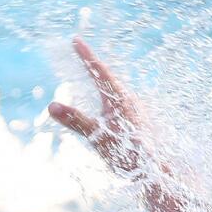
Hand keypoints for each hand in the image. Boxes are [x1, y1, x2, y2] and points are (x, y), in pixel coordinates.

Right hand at [48, 37, 153, 175]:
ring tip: (95, 80)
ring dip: (104, 86)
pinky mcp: (143, 123)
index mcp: (119, 98)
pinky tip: (113, 112)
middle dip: (94, 68)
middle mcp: (132, 100)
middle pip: (108, 79)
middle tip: (83, 56)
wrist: (160, 171)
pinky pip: (123, 105)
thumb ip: (75, 121)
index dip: (86, 55)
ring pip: (117, 93)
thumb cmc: (130, 154)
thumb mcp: (98, 137)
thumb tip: (52, 106)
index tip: (76, 40)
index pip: (98, 70)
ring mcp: (139, 111)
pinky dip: (111, 101)